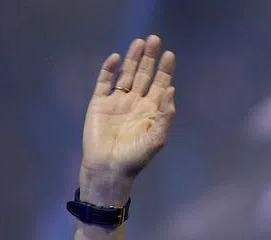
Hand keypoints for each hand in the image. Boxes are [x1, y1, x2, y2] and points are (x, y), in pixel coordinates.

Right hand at [80, 35, 176, 202]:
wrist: (109, 168)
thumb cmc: (135, 157)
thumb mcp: (156, 138)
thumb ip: (165, 115)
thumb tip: (171, 90)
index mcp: (151, 111)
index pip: (160, 85)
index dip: (164, 70)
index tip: (169, 55)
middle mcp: (135, 102)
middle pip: (144, 75)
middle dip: (149, 58)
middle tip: (154, 39)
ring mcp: (117, 101)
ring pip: (126, 74)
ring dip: (132, 59)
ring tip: (139, 42)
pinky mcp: (99, 103)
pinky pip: (105, 82)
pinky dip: (110, 69)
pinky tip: (116, 58)